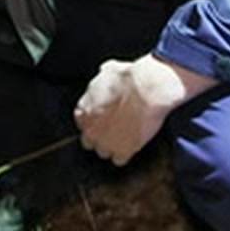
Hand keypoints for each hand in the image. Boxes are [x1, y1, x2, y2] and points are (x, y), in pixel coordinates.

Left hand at [73, 53, 216, 164]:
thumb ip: (101, 80)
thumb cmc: (129, 77)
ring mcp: (105, 142)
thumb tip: (104, 74)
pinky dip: (125, 154)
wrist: (147, 89)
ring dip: (112, 146)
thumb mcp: (108, 70)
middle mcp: (90, 129)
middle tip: (113, 128)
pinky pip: (119, 160)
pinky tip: (132, 145)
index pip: (81, 122)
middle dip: (99, 135)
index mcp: (83, 110)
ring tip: (124, 138)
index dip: (94, 120)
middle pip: (89, 141)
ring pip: (103, 152)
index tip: (103, 117)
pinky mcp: (123, 151)